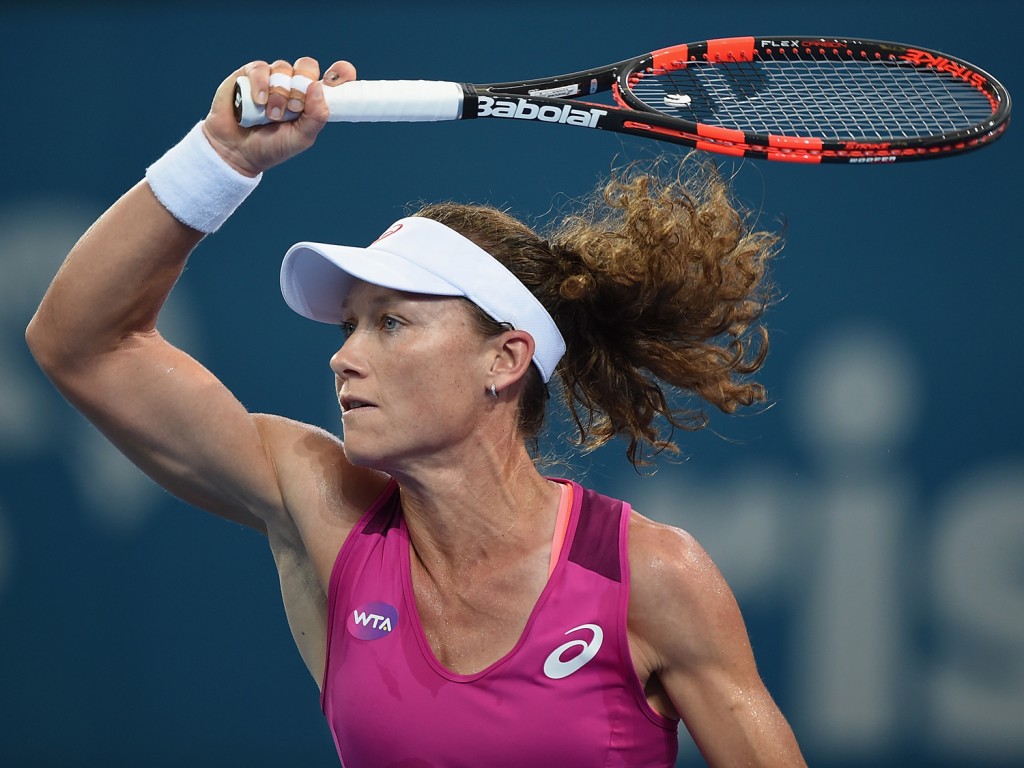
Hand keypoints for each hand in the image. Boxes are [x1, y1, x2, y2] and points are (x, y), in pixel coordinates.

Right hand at [202, 57, 356, 175]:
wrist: (237, 151)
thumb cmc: (272, 146)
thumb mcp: (302, 138)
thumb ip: (316, 117)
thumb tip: (318, 88)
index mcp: (311, 100)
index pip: (331, 79)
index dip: (340, 73)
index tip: (342, 74)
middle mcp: (293, 85)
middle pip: (307, 66)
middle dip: (303, 85)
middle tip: (295, 107)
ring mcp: (271, 78)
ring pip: (283, 68)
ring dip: (279, 94)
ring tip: (271, 116)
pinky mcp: (249, 75)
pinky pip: (261, 68)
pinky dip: (261, 84)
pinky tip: (258, 101)